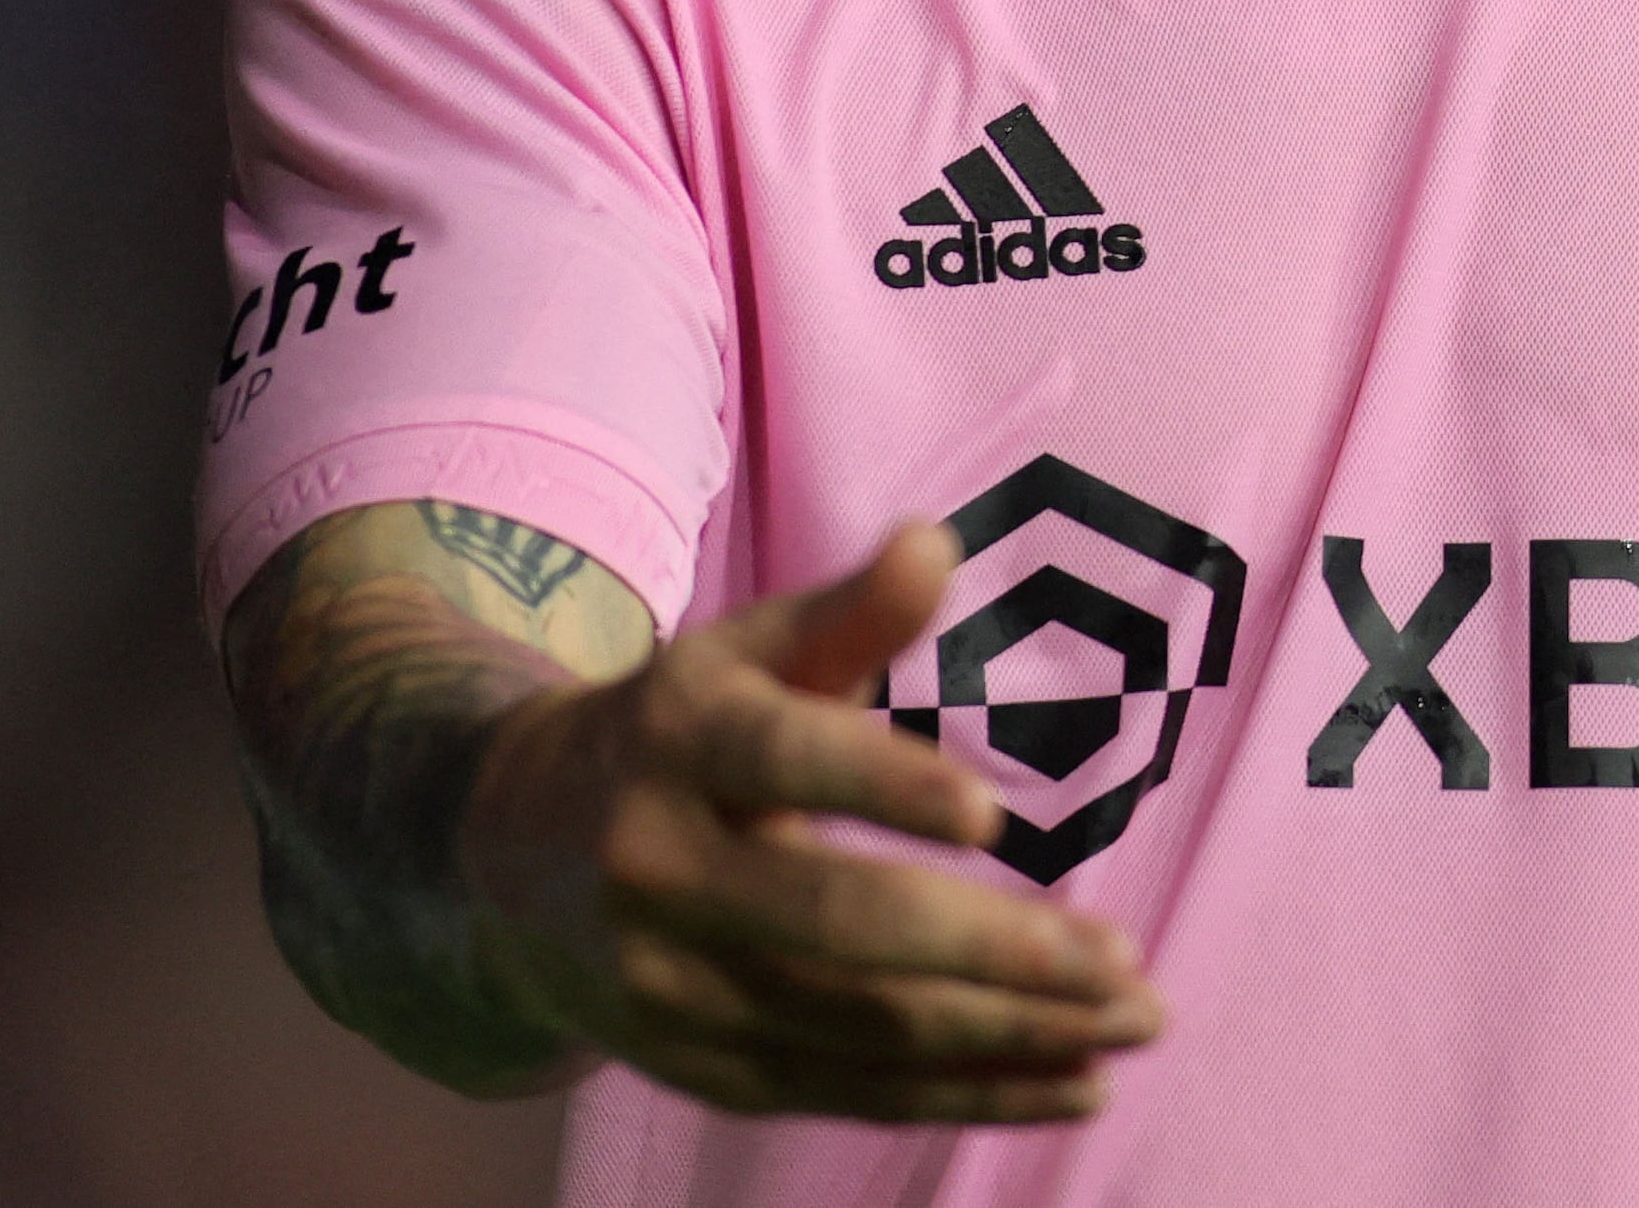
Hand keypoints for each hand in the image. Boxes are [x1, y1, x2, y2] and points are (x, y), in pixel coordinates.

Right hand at [455, 522, 1162, 1121]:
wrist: (507, 856)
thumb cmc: (677, 731)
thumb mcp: (745, 655)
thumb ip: (850, 611)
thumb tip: (939, 541)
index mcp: (677, 744)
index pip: (782, 763)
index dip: (883, 786)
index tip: (992, 811)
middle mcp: (659, 874)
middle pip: (832, 923)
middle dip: (989, 950)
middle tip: (1122, 958)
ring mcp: (673, 989)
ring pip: (856, 1029)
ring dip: (1007, 1037)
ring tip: (1132, 1020)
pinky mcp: (705, 1070)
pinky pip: (851, 1095)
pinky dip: (967, 1096)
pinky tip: (1073, 1085)